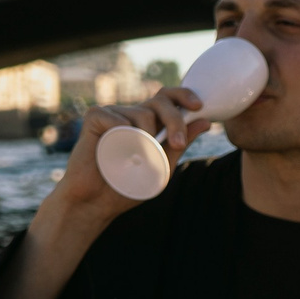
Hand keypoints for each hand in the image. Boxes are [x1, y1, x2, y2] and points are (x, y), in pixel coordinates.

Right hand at [51, 87, 208, 213]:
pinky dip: (121, 133)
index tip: (198, 106)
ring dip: (148, 138)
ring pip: (142, 113)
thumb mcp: (161, 167)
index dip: (184, 95)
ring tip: (137, 159)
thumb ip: (180, 144)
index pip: (168, 98)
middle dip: (175, 120)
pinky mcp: (95, 117)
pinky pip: (116, 117)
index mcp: (149, 122)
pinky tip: (114, 151)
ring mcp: (113, 113)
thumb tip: (206, 121)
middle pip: (161, 101)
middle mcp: (132, 113)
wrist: (94, 203)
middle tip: (178, 144)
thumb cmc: (126, 186)